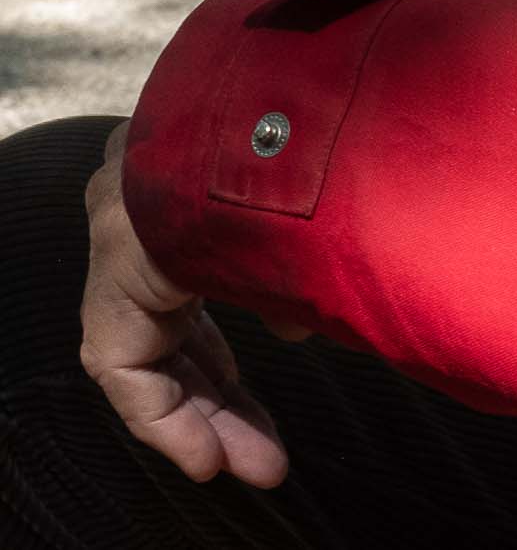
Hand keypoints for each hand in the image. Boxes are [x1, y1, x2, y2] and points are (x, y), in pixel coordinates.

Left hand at [81, 120, 299, 487]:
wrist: (290, 117)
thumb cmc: (333, 154)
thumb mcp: (326, 223)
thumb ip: (301, 276)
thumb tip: (294, 323)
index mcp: (194, 189)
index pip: (193, 299)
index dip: (220, 368)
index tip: (260, 415)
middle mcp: (147, 207)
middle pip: (175, 332)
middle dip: (223, 401)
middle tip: (263, 455)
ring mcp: (125, 231)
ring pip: (151, 349)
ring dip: (202, 414)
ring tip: (248, 467)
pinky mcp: (115, 266)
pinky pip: (125, 360)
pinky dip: (164, 412)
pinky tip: (204, 454)